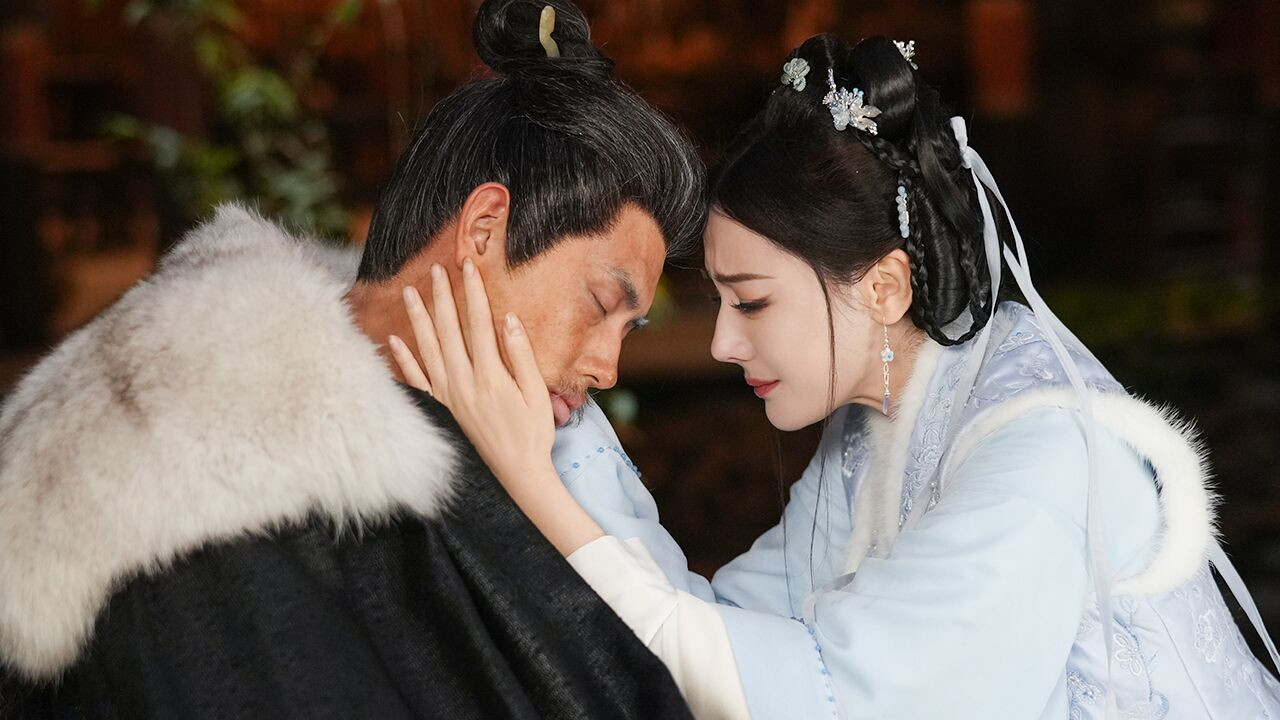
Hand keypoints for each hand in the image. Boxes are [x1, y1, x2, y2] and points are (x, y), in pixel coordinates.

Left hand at [389, 259, 554, 486]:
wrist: (517, 475)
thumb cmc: (533, 435)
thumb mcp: (538, 394)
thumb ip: (522, 356)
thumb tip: (508, 319)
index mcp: (490, 376)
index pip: (478, 324)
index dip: (473, 293)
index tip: (469, 267)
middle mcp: (463, 383)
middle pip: (449, 331)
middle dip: (443, 297)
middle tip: (437, 269)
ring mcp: (448, 397)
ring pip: (428, 350)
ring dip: (419, 320)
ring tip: (411, 292)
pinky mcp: (441, 411)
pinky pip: (416, 382)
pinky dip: (403, 361)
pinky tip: (394, 341)